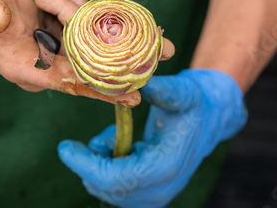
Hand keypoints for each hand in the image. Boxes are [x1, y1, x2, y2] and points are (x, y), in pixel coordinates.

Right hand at [0, 0, 173, 105]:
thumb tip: (3, 18)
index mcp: (24, 66)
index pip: (68, 82)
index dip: (100, 87)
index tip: (133, 92)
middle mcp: (44, 63)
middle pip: (90, 69)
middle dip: (126, 64)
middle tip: (164, 55)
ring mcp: (53, 49)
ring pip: (93, 50)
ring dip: (124, 42)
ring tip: (158, 33)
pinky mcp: (58, 34)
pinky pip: (86, 31)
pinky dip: (105, 23)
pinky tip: (127, 13)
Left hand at [58, 69, 247, 206]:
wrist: (211, 119)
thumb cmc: (195, 103)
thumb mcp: (182, 91)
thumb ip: (162, 90)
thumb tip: (136, 82)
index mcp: (164, 166)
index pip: (114, 178)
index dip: (85, 164)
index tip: (64, 147)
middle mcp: (160, 188)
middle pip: (107, 188)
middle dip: (88, 163)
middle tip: (80, 140)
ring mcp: (156, 194)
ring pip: (109, 190)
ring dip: (98, 165)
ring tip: (109, 136)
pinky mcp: (151, 192)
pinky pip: (117, 189)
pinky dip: (108, 169)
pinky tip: (118, 146)